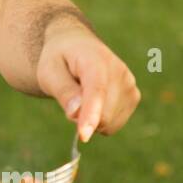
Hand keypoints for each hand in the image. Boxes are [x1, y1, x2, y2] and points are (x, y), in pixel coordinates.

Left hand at [36, 18, 140, 141]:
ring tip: (81, 95)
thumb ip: (63, 91)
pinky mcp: (134, 97)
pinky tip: (94, 101)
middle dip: (80, 117)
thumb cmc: (60, 59)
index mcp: (96, 60)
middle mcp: (119, 71)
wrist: (77, 46)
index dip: (90, 115)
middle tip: (69, 98)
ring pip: (109, 123)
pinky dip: (100, 121)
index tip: (83, 136)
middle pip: (103, 114)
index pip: (96, 91)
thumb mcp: (49, 71)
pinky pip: (114, 125)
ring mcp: (130, 84)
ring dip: (90, 119)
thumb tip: (76, 113)